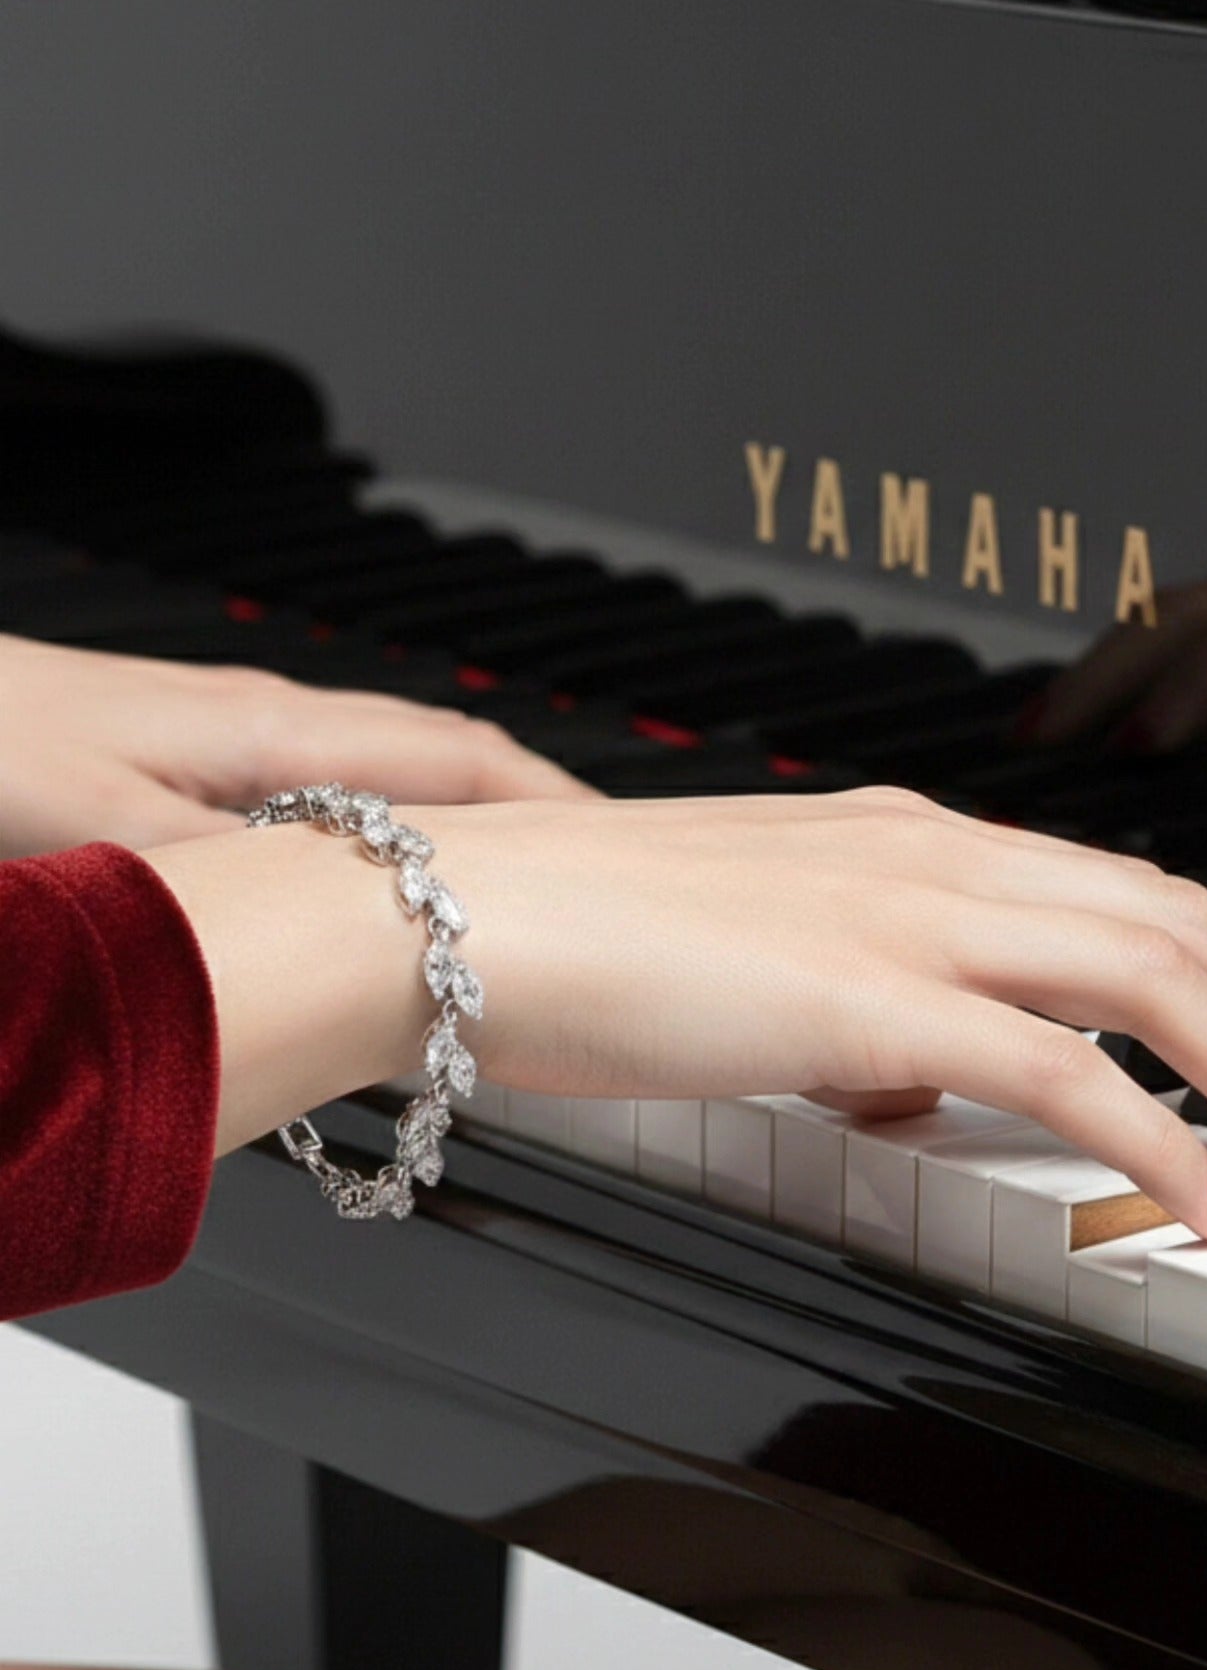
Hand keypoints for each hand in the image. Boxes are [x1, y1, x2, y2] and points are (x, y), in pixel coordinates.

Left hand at [0, 633, 588, 856]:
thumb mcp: (116, 843)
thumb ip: (240, 889)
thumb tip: (336, 946)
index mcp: (277, 735)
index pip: (460, 760)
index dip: (554, 805)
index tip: (626, 853)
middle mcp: (277, 723)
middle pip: (451, 757)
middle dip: (539, 810)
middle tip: (603, 880)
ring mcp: (244, 735)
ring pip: (398, 773)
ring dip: (474, 821)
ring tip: (521, 892)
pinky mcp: (206, 756)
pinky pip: (342, 790)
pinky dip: (399, 830)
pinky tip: (387, 882)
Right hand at [149, 789, 1206, 1243]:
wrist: (451, 913)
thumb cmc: (565, 929)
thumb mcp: (743, 948)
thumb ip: (849, 996)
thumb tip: (909, 1071)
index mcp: (898, 838)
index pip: (1112, 890)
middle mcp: (924, 856)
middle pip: (1176, 918)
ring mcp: (902, 916)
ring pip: (1155, 974)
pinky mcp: (864, 999)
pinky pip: (1066, 1071)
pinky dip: (1163, 1137)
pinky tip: (1205, 1200)